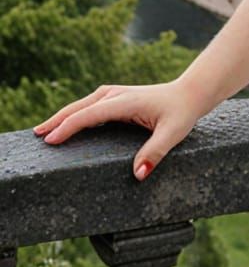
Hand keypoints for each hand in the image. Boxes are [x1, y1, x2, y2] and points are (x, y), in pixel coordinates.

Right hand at [32, 79, 204, 180]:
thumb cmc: (183, 112)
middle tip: (38, 136)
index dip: (68, 127)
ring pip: (83, 104)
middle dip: (58, 120)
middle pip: (80, 106)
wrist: (191, 92)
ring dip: (64, 115)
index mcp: (125, 102)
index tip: (51, 140)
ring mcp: (116, 94)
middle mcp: (117, 95)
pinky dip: (75, 113)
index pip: (89, 115)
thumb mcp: (173, 133)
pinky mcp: (118, 97)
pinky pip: (91, 105)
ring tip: (45, 130)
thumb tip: (137, 175)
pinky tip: (67, 123)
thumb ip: (155, 152)